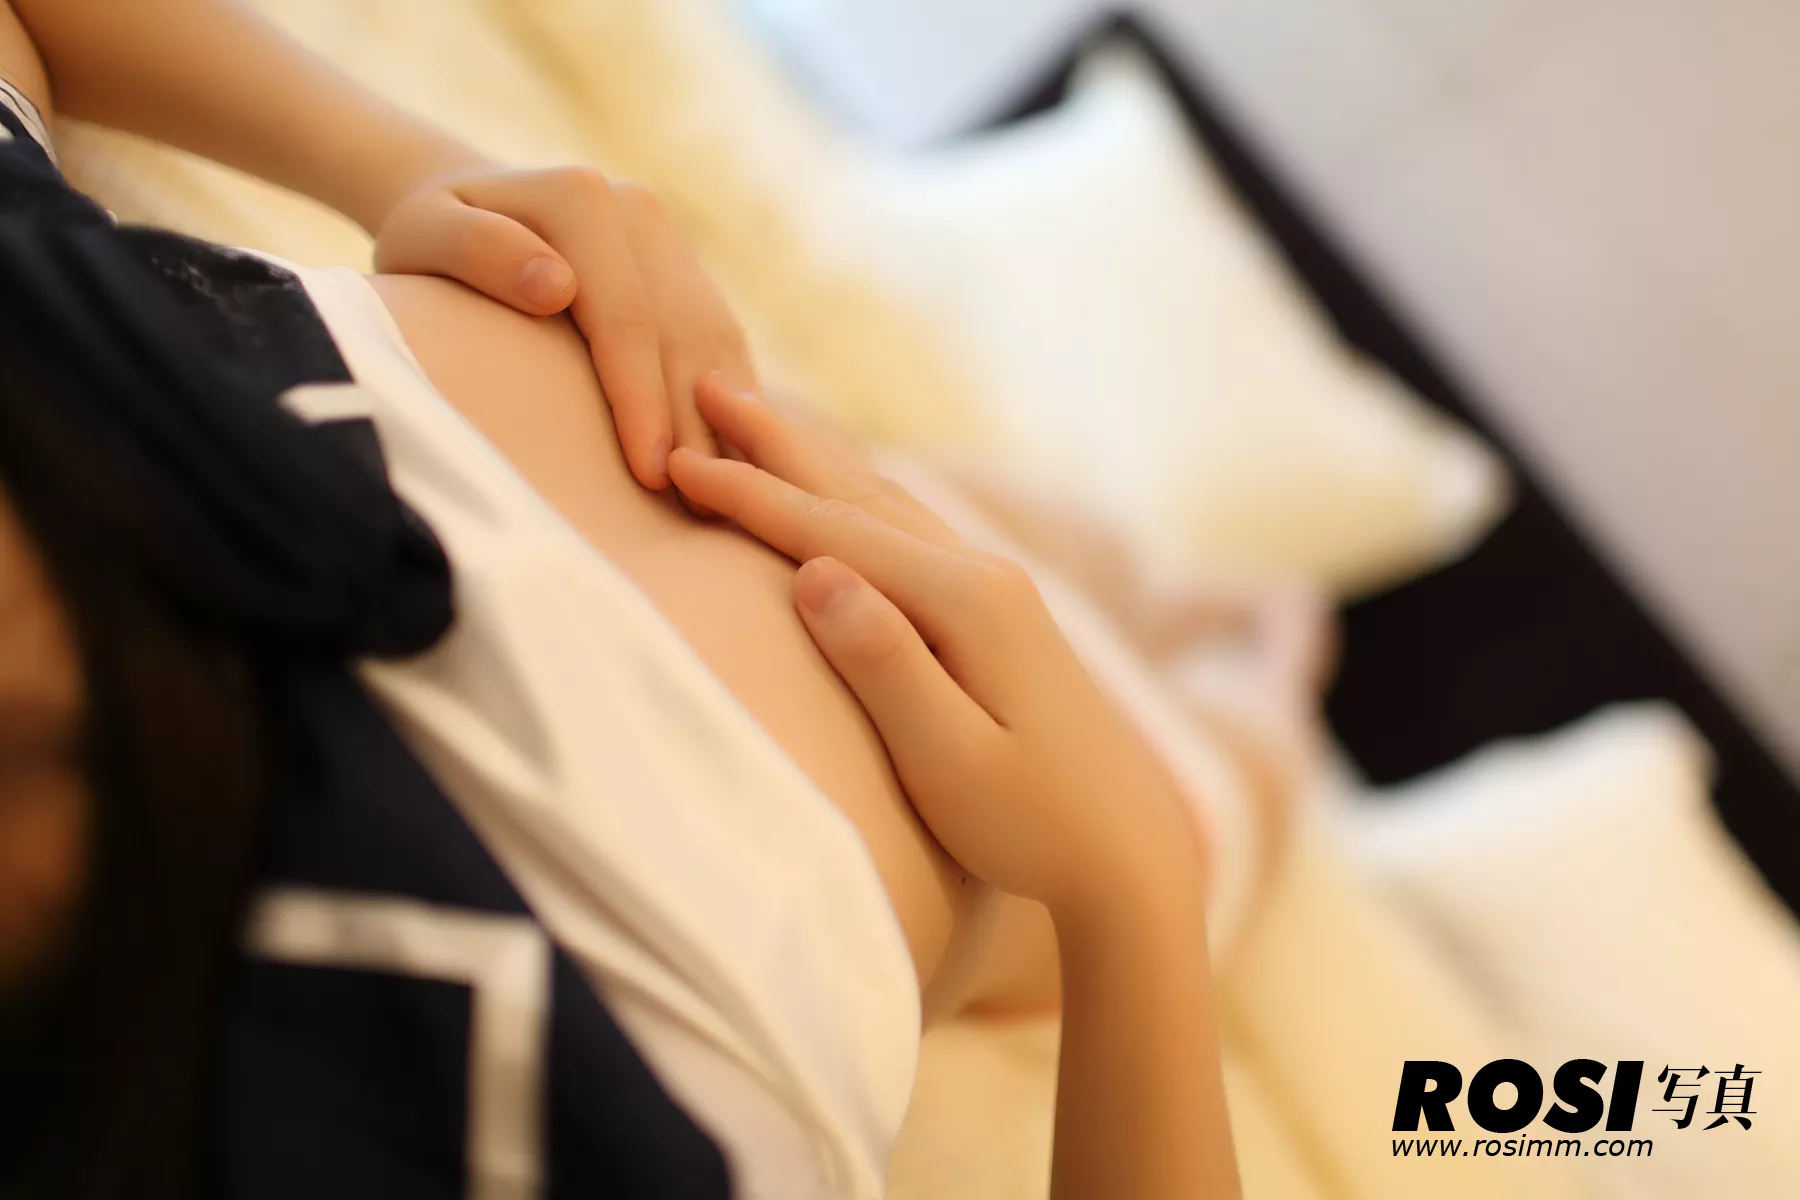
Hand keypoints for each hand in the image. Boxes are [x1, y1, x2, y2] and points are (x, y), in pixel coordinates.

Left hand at [374, 166, 755, 489]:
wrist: (466, 206)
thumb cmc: (431, 241)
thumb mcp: (426, 236)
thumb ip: (477, 250)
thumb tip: (556, 287)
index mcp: (583, 198)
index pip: (627, 318)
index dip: (643, 401)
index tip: (652, 475)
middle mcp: (640, 213)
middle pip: (683, 335)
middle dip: (696, 426)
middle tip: (703, 512)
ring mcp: (671, 242)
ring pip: (716, 342)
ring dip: (729, 421)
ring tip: (729, 497)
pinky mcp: (687, 273)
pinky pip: (722, 342)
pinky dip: (734, 402)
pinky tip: (735, 458)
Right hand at [668, 377, 1205, 919]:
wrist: (1130, 856)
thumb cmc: (1034, 825)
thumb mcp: (952, 759)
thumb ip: (884, 665)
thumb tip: (814, 571)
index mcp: (967, 603)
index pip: (834, 533)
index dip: (749, 497)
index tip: (675, 463)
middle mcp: (984, 577)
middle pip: (859, 494)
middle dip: (779, 444)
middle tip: (710, 382)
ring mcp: (998, 591)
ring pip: (888, 504)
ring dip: (818, 460)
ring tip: (764, 417)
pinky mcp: (1001, 617)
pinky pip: (912, 532)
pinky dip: (860, 498)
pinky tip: (848, 493)